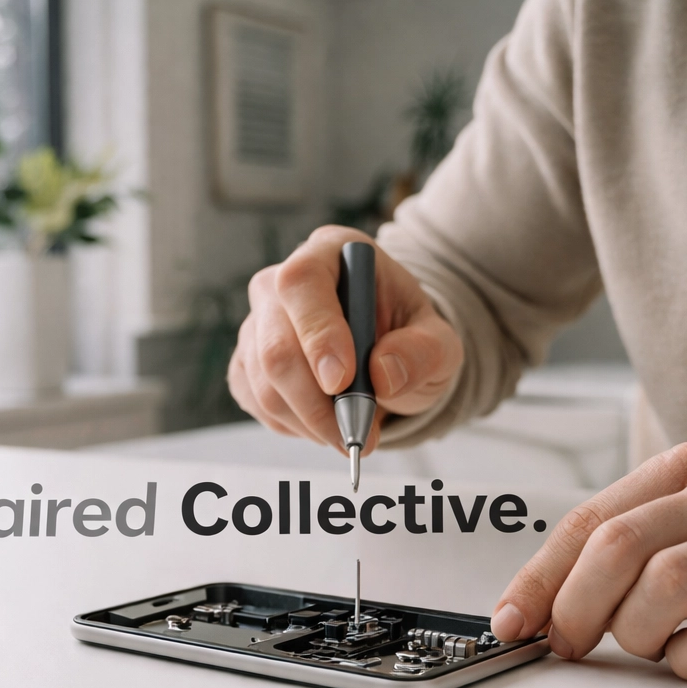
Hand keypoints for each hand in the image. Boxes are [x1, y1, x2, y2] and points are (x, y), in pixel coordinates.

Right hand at [228, 225, 463, 452]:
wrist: (387, 353)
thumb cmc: (407, 337)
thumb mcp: (440, 343)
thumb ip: (423, 352)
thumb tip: (382, 374)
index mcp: (330, 253)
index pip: (302, 283)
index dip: (317, 334)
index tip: (343, 382)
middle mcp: (280, 282)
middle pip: (274, 346)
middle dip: (316, 404)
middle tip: (358, 434)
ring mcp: (256, 323)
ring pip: (264, 385)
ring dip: (310, 422)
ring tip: (350, 430)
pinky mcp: (245, 362)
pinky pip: (256, 403)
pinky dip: (293, 425)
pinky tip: (324, 420)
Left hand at [489, 443, 686, 679]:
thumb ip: (637, 539)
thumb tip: (550, 599)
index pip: (589, 521)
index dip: (540, 578)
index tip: (512, 621)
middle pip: (617, 548)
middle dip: (574, 608)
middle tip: (569, 646)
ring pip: (666, 583)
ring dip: (633, 632)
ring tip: (644, 647)